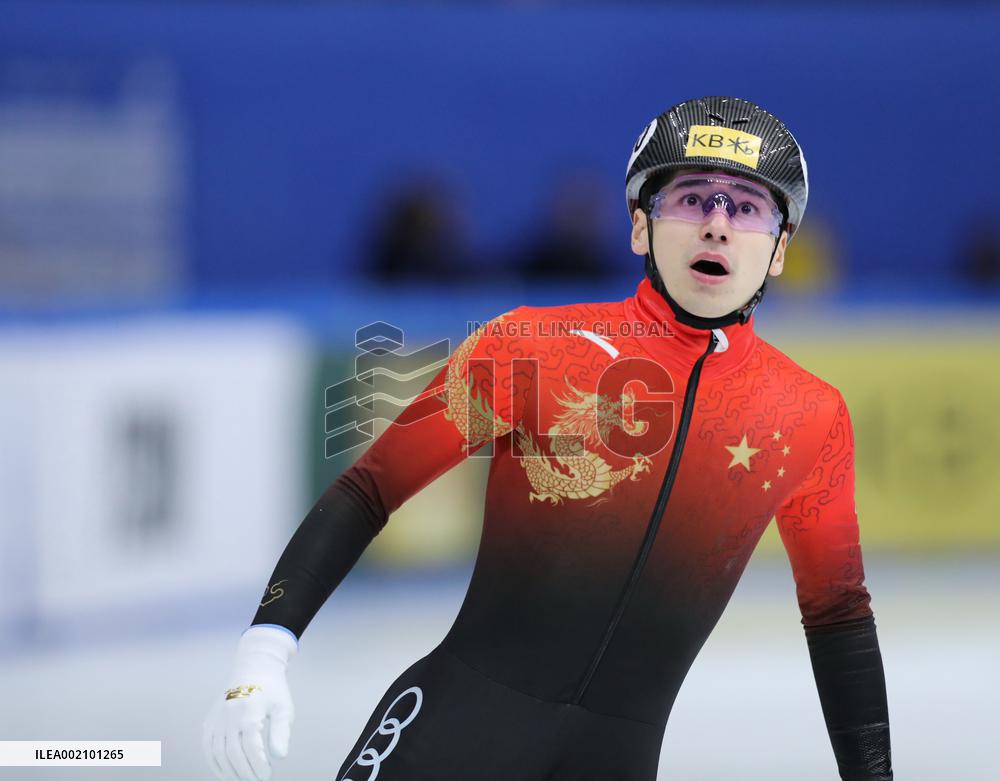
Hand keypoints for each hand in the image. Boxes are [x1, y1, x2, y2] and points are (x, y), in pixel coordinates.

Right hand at [203, 625, 297, 780]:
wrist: (253, 667)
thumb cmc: (272, 690)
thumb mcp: (283, 708)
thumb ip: (281, 733)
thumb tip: (279, 757)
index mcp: (249, 713)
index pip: (252, 749)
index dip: (259, 766)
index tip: (268, 775)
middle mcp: (229, 717)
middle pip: (234, 754)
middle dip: (246, 772)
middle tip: (258, 780)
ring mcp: (216, 720)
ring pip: (218, 754)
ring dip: (230, 772)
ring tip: (244, 779)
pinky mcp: (209, 722)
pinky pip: (208, 748)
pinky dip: (215, 764)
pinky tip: (226, 774)